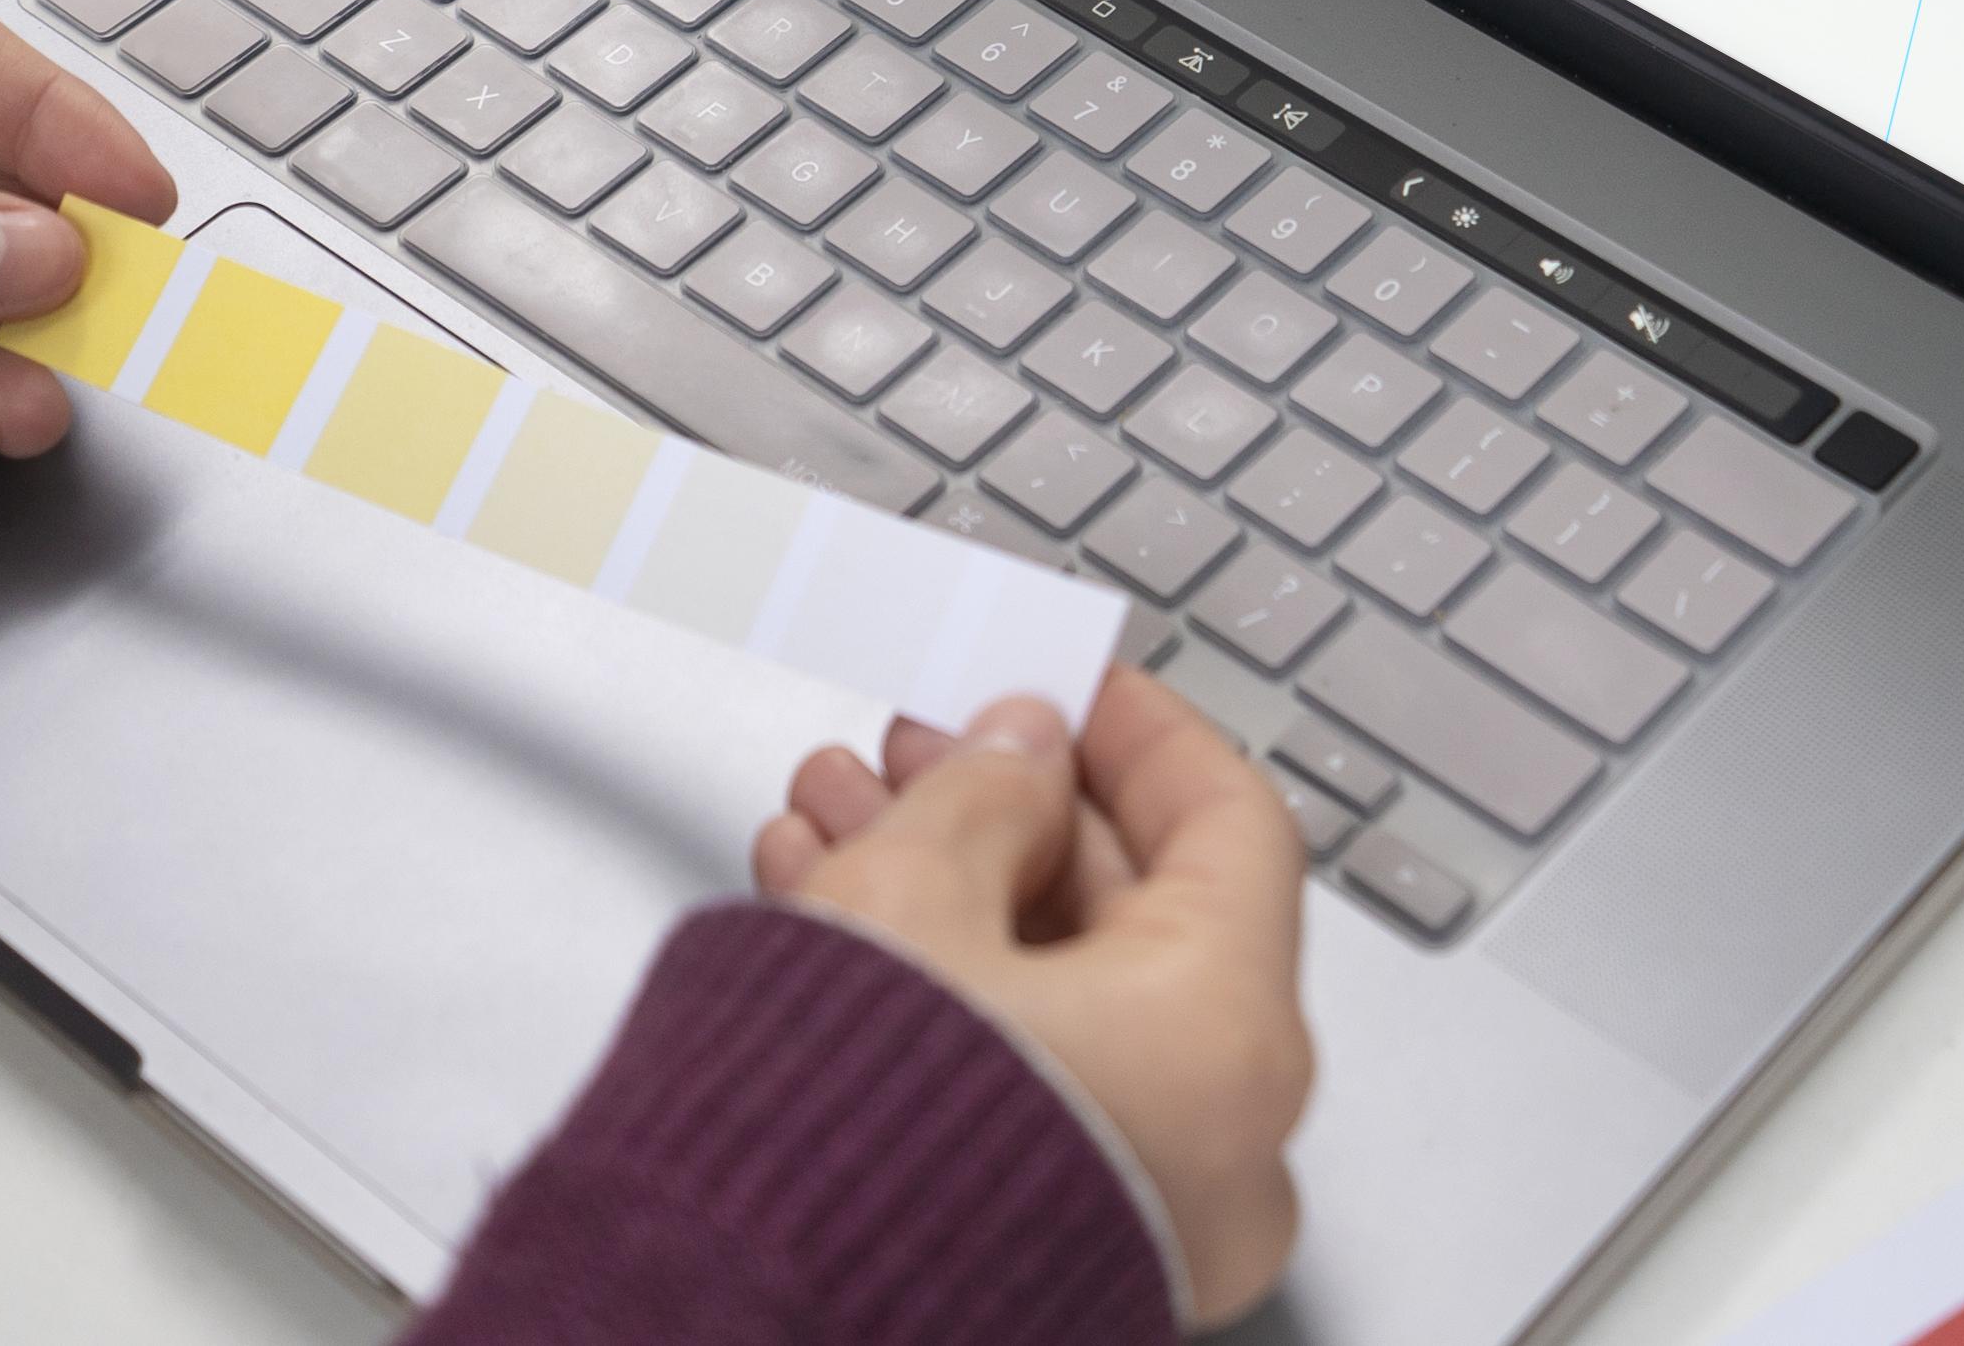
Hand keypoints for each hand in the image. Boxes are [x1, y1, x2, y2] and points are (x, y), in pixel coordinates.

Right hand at [752, 665, 1312, 1321]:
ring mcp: (1135, 1216)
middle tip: (925, 746)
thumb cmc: (844, 1147)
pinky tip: (830, 913)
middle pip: (1130, 915)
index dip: (1138, 730)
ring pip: (1060, 1000)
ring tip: (839, 812)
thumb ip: (984, 792)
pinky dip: (943, 994)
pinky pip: (1024, 1084)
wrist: (732, 1315)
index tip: (1074, 682)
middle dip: (1003, 811)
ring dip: (947, 889)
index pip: (1231, 826)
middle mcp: (1216, 1150)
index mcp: (1229, 1044)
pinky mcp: (1046, 1253)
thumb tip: (1021, 756)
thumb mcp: (907, 893)